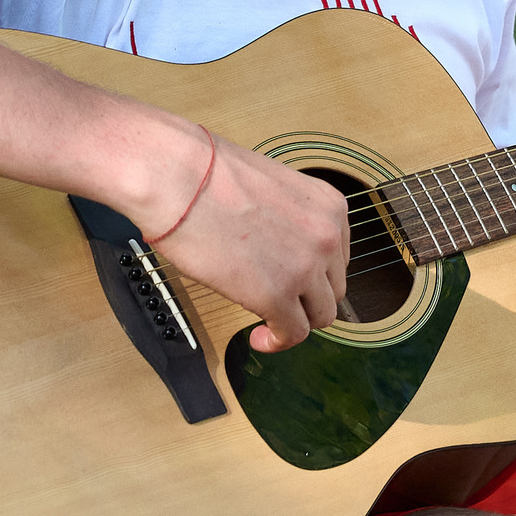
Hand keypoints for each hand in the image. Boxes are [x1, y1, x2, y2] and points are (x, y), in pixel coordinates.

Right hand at [124, 122, 349, 353]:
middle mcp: (327, 237)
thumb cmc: (207, 174)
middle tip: (278, 302)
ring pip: (319, 316)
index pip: (338, 258)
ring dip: (294, 322)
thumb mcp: (272, 189)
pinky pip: (292, 335)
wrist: (178, 176)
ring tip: (267, 321)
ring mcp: (306, 268)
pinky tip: (258, 337)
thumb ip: (288, 220)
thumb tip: (278, 245)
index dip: (314, 275)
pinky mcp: (276, 295)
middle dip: (307, 299)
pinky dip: (276, 341)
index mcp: (329, 207)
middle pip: (333, 289)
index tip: (294, 281)